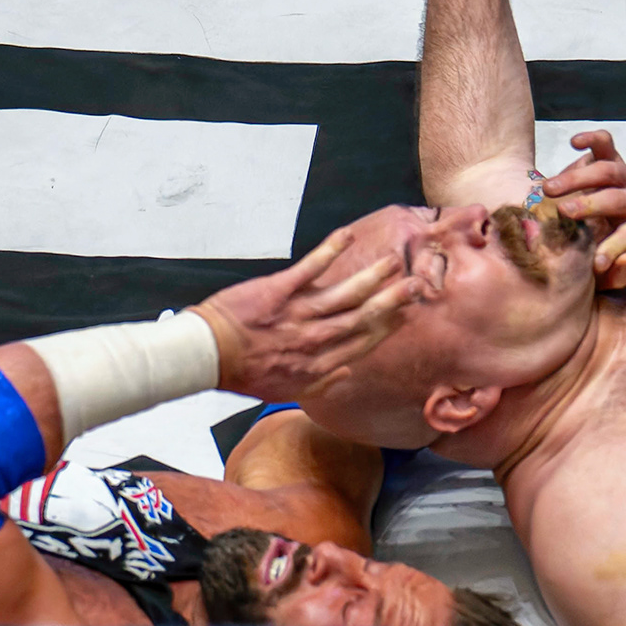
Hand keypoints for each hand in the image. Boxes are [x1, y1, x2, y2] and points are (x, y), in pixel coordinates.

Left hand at [194, 225, 415, 401]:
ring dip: (372, 277)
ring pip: (345, 294)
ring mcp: (297, 314)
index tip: (407, 312)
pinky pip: (311, 268)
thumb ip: (321, 381)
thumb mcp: (285, 389)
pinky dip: (331, 250)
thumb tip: (347, 372)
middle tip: (416, 284)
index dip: (389, 326)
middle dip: (392, 301)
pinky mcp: (279, 291)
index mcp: (317, 364)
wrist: (208, 355)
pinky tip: (348, 236)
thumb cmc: (244, 372)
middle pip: (362, 318)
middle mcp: (313, 340)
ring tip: (393, 263)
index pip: (363, 342)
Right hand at [536, 128, 625, 287]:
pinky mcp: (611, 158)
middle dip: (593, 204)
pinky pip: (606, 144)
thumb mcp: (605, 277)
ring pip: (610, 170)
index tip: (594, 263)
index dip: (620, 246)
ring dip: (579, 178)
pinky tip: (574, 143)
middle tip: (564, 212)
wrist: (586, 234)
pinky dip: (592, 140)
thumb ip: (617, 274)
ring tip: (548, 189)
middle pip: (622, 198)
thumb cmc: (595, 257)